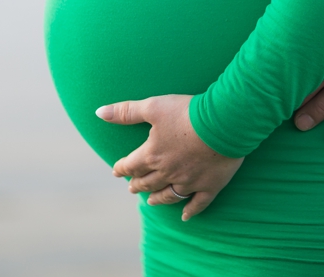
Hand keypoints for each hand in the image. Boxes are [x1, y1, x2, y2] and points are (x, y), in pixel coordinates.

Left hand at [96, 94, 242, 220]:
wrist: (224, 122)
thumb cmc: (187, 112)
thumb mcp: (153, 107)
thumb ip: (125, 112)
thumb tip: (99, 112)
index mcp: (152, 155)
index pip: (131, 165)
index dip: (122, 168)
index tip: (116, 171)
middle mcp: (167, 172)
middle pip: (148, 182)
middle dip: (137, 185)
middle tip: (132, 188)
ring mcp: (189, 182)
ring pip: (168, 195)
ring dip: (157, 199)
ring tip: (151, 202)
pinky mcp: (209, 186)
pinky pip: (198, 203)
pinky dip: (190, 211)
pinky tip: (184, 217)